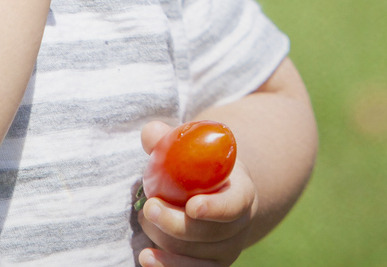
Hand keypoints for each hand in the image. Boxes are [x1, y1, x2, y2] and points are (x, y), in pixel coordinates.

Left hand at [136, 120, 259, 266]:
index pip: (235, 204)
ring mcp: (226, 249)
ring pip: (194, 253)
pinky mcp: (210, 266)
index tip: (192, 206)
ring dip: (163, 238)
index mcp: (241, 192)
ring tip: (145, 218)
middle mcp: (240, 225)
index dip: (216, 208)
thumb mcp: (190, 151)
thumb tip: (151, 133)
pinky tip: (147, 257)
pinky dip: (167, 266)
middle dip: (175, 223)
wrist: (210, 195)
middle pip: (210, 234)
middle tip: (149, 206)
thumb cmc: (197, 169)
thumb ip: (169, 141)